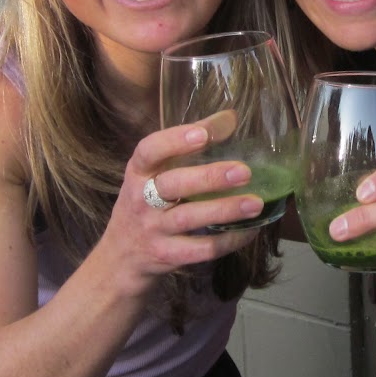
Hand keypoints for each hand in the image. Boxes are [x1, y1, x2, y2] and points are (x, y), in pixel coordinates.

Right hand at [96, 114, 264, 293]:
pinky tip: (249, 231)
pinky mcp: (166, 256)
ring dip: (225, 210)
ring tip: (256, 204)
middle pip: (173, 185)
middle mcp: (141, 199)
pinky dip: (228, 240)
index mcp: (138, 172)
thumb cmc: (145, 205)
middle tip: (244, 172)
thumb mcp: (155, 174)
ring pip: (189, 218)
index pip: (149, 151)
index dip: (174, 141)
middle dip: (209, 178)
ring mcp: (152, 229)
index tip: (202, 134)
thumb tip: (230, 118)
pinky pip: (200, 249)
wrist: (120, 258)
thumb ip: (187, 146)